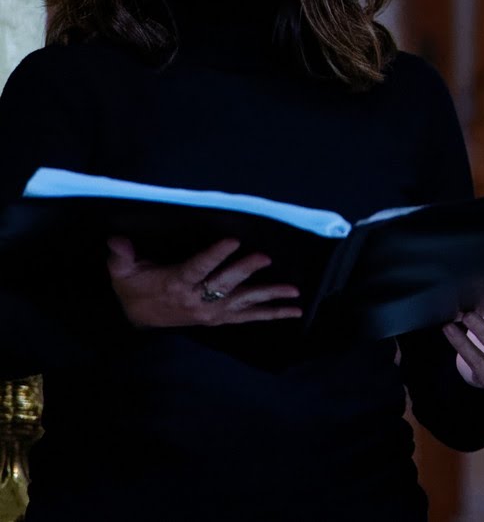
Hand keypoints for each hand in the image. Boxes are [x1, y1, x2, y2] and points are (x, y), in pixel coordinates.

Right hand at [106, 236, 300, 328]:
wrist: (138, 318)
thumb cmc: (134, 288)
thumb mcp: (122, 272)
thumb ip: (121, 256)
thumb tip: (116, 240)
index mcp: (176, 284)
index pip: (198, 268)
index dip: (215, 255)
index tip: (233, 240)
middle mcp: (197, 300)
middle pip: (224, 284)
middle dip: (245, 270)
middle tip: (265, 257)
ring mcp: (211, 312)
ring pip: (243, 302)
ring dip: (269, 296)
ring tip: (293, 292)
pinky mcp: (220, 318)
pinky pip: (248, 316)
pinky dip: (270, 314)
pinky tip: (291, 310)